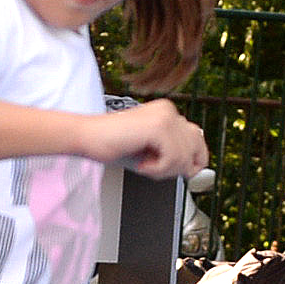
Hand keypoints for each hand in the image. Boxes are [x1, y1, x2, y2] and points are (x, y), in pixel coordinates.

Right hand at [87, 100, 207, 177]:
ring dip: (164, 170)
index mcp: (167, 112)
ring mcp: (164, 117)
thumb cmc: (112, 144)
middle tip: (157, 170)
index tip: (185, 173)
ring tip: (145, 165)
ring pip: (184, 157)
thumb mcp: (150, 149)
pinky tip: (141, 164)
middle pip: (195, 148)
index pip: (197, 137)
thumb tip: (194, 169)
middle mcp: (168, 110)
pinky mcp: (158, 128)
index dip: (194, 159)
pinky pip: (172, 160)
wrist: (87, 137)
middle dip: (179, 167)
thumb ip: (173, 153)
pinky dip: (157, 170)